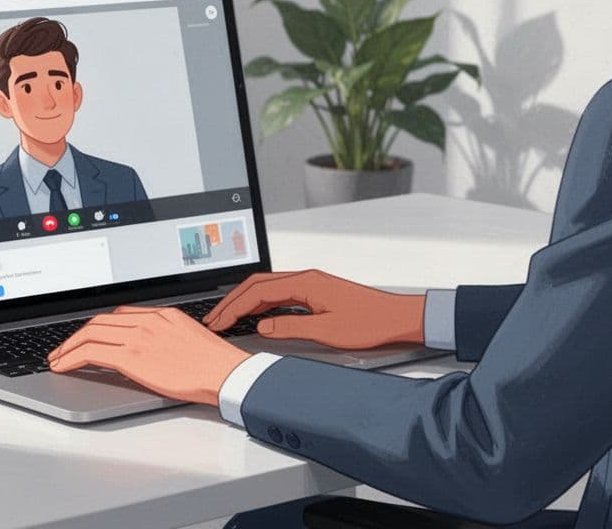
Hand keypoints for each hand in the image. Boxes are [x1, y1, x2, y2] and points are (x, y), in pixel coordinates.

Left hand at [47, 305, 251, 405]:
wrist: (225, 372)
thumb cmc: (214, 363)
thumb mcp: (188, 337)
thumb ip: (165, 336)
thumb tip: (148, 349)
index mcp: (161, 314)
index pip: (118, 314)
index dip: (96, 326)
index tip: (86, 336)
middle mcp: (146, 320)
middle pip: (99, 321)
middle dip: (76, 335)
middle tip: (63, 348)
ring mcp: (138, 336)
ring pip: (89, 333)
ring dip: (67, 347)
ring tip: (57, 358)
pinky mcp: (132, 356)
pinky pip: (91, 352)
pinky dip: (70, 357)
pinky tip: (63, 366)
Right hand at [203, 269, 426, 349]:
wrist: (398, 317)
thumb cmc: (370, 323)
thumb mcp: (327, 332)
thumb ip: (290, 327)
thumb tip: (262, 327)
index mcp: (305, 283)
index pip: (257, 293)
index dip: (234, 308)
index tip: (218, 322)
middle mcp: (305, 278)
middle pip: (256, 285)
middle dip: (232, 302)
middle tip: (213, 319)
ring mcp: (310, 283)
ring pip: (266, 287)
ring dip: (245, 301)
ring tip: (227, 317)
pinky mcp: (316, 292)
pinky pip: (279, 293)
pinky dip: (261, 303)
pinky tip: (255, 316)